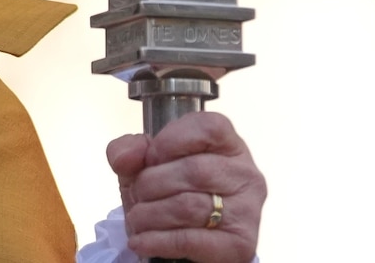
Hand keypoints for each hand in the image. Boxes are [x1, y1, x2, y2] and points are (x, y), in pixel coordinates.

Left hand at [106, 111, 264, 262]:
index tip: (151, 158)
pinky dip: (156, 240)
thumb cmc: (166, 195)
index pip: (209, 127)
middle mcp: (245, 175)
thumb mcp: (142, 165)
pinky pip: (190, 239)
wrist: (179, 248)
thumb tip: (126, 157)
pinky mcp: (239, 244)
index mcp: (228, 145)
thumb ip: (128, 150)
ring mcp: (247, 211)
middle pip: (193, 170)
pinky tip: (141, 241)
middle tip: (138, 195)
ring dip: (148, 215)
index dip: (171, 140)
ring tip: (137, 219)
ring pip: (188, 206)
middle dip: (150, 184)